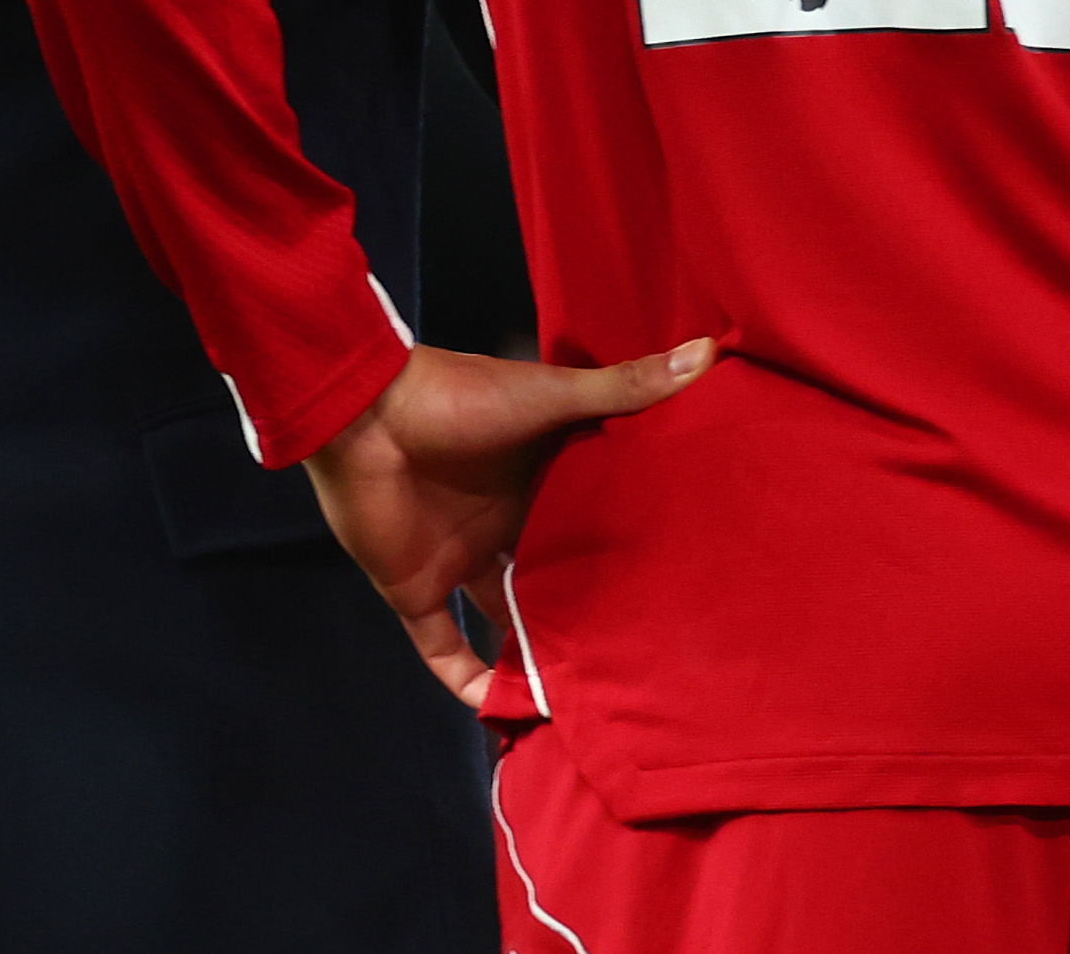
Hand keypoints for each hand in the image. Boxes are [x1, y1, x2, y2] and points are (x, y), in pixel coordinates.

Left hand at [302, 336, 713, 709]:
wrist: (363, 413)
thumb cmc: (459, 397)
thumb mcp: (551, 395)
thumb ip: (623, 388)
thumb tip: (707, 352)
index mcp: (534, 480)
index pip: (587, 523)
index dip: (625, 551)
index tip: (675, 584)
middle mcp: (500, 524)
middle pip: (550, 578)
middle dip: (586, 613)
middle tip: (642, 656)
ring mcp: (457, 558)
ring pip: (503, 622)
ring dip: (532, 657)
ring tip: (585, 700)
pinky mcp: (416, 588)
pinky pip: (443, 649)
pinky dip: (467, 682)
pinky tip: (501, 716)